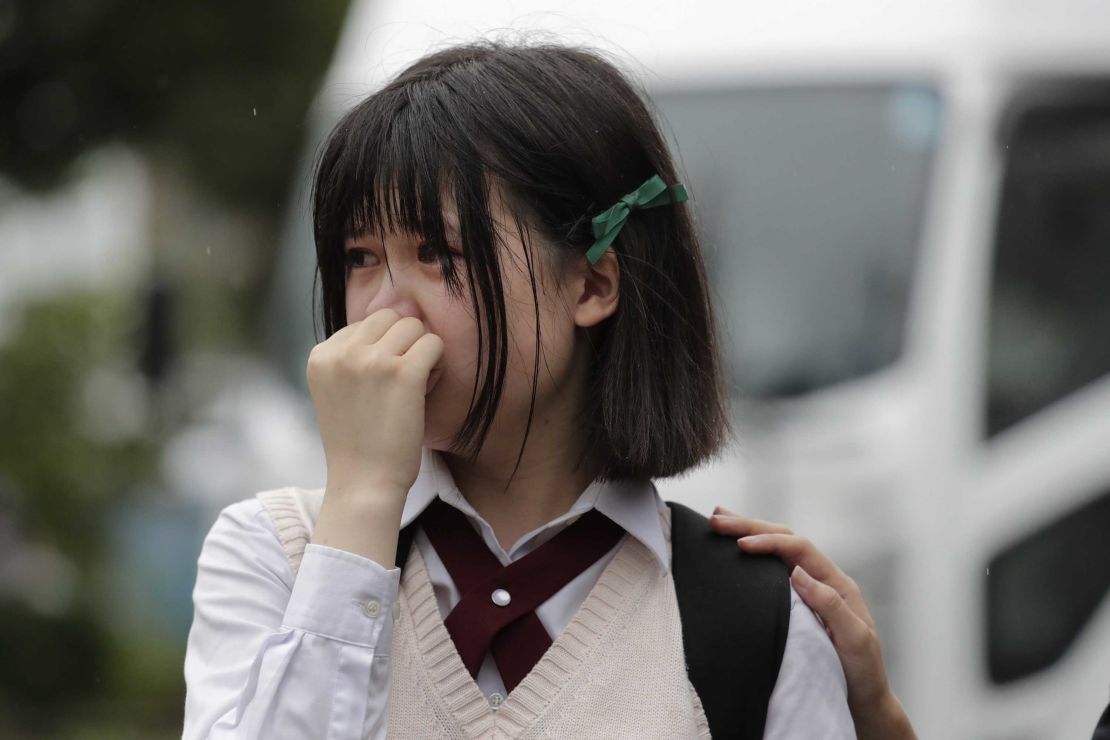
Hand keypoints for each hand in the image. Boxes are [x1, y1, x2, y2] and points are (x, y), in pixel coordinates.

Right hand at [306, 307, 443, 499]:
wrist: (364, 483)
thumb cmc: (358, 441)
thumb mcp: (338, 390)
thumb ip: (353, 355)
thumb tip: (398, 313)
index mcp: (321, 356)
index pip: (365, 323)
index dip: (383, 348)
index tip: (380, 383)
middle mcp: (342, 353)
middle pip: (390, 317)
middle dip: (404, 342)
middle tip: (404, 378)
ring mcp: (370, 361)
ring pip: (414, 326)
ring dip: (421, 351)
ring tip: (415, 384)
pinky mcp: (402, 373)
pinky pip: (434, 343)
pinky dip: (438, 363)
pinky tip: (427, 388)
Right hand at [709, 506, 916, 739]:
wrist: (864, 699)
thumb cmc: (863, 672)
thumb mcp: (855, 640)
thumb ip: (830, 604)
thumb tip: (797, 572)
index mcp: (836, 583)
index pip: (799, 549)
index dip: (769, 542)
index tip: (740, 545)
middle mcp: (822, 580)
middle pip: (785, 541)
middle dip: (752, 526)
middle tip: (717, 519)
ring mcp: (809, 590)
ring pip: (777, 551)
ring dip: (750, 533)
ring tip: (719, 521)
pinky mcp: (797, 604)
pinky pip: (772, 571)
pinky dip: (753, 555)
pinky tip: (735, 549)